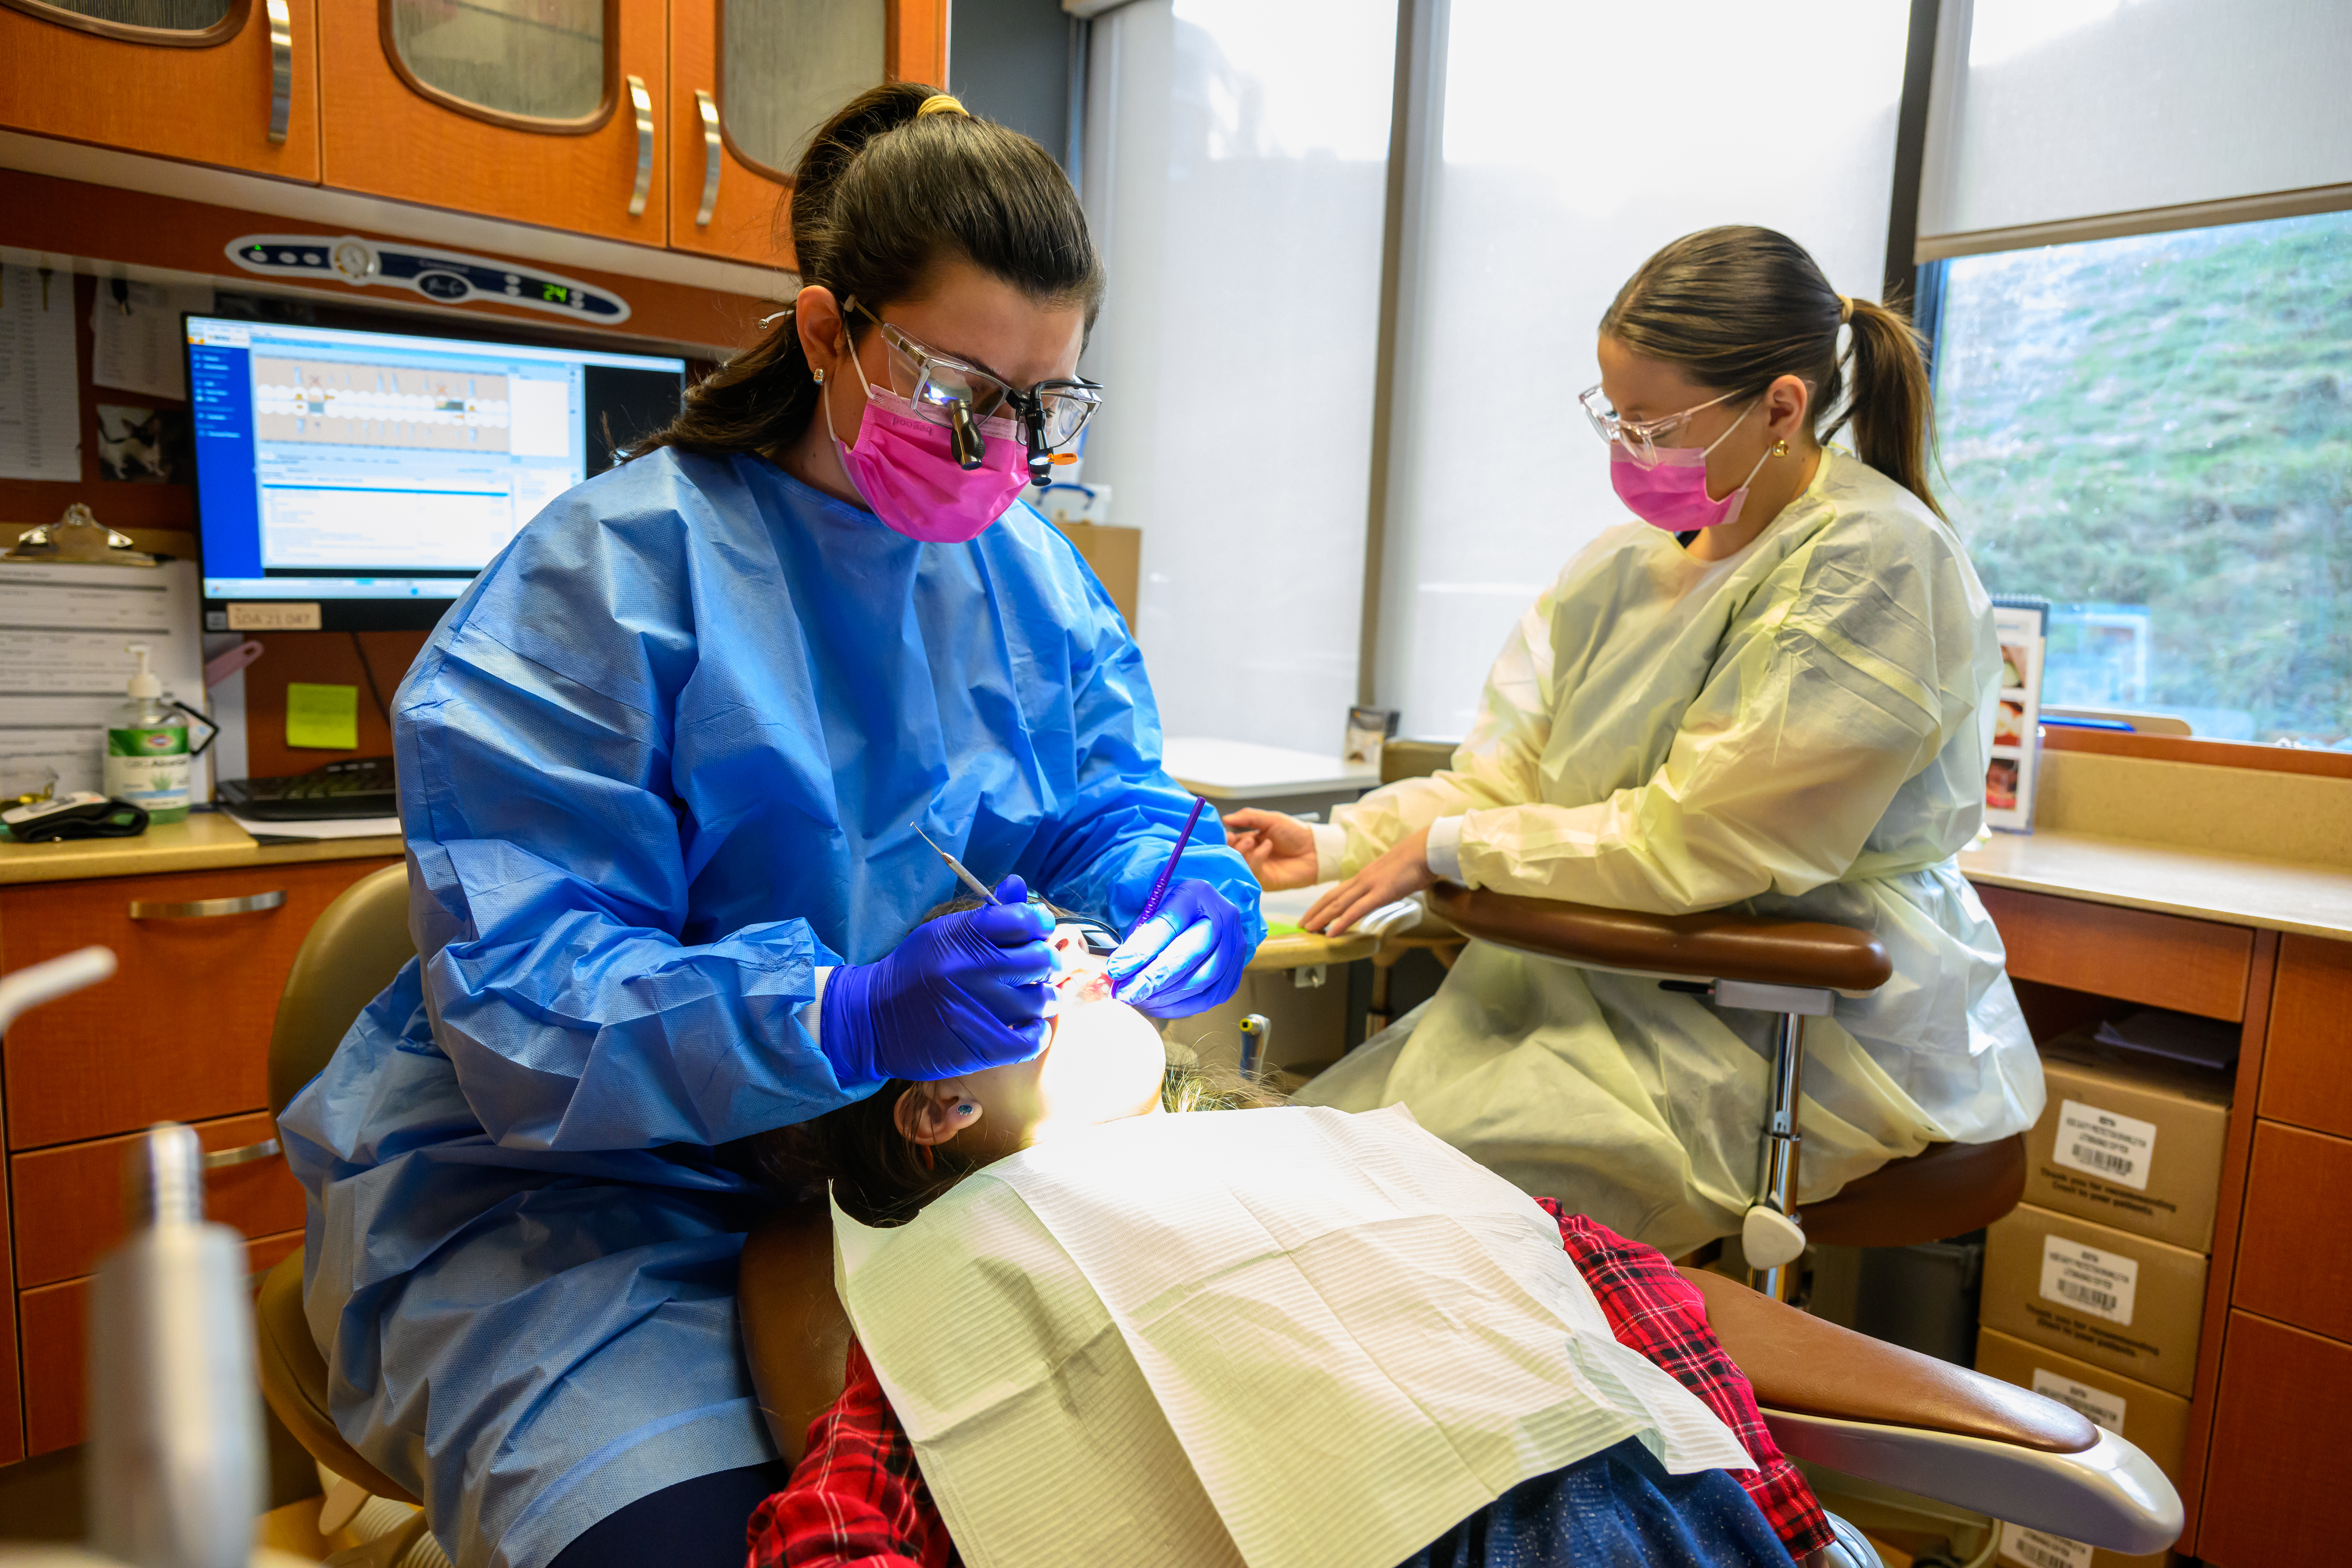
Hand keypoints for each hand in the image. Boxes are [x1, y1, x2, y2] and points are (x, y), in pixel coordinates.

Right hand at [818, 875, 1054, 1082]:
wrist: (871, 1018)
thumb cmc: (914, 972)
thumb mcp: (943, 934)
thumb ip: (988, 914)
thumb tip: (1019, 885)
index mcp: (963, 935)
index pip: (1024, 918)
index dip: (1040, 922)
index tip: (1038, 930)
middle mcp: (970, 968)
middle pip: (1039, 959)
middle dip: (1045, 961)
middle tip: (1036, 968)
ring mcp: (975, 1009)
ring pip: (1041, 999)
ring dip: (1043, 997)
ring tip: (1030, 997)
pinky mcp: (978, 1046)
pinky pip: (1031, 1040)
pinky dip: (1038, 1033)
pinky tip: (1028, 1025)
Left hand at [1106, 879, 1249, 1018]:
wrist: (1208, 915)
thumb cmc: (1172, 912)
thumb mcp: (1152, 910)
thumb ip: (1139, 936)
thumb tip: (1119, 972)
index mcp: (1197, 893)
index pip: (1168, 924)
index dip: (1141, 950)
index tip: (1116, 970)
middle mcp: (1223, 917)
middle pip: (1188, 953)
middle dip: (1153, 978)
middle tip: (1126, 994)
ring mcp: (1236, 946)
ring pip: (1202, 979)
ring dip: (1166, 996)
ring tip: (1139, 1001)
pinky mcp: (1237, 972)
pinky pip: (1209, 997)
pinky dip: (1181, 1006)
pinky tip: (1158, 1006)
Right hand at [1223, 808, 1319, 889]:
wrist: (1316, 848)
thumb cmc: (1296, 833)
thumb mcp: (1271, 819)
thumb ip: (1248, 817)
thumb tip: (1225, 818)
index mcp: (1252, 841)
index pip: (1231, 842)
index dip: (1226, 838)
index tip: (1225, 832)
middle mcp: (1253, 856)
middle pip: (1232, 855)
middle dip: (1230, 845)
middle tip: (1234, 837)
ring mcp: (1258, 869)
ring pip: (1239, 864)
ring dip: (1241, 851)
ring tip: (1252, 840)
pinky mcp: (1265, 881)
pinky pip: (1253, 872)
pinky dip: (1256, 857)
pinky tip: (1267, 847)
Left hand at [1303, 828, 1436, 934]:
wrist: (1426, 848)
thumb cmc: (1415, 861)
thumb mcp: (1393, 876)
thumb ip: (1384, 886)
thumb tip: (1384, 893)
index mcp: (1364, 876)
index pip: (1336, 892)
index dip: (1321, 904)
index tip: (1311, 915)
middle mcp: (1362, 880)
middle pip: (1331, 898)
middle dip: (1314, 912)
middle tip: (1301, 925)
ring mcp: (1369, 886)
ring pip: (1338, 904)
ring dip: (1320, 918)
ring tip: (1307, 930)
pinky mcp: (1380, 893)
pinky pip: (1356, 911)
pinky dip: (1341, 923)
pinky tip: (1331, 933)